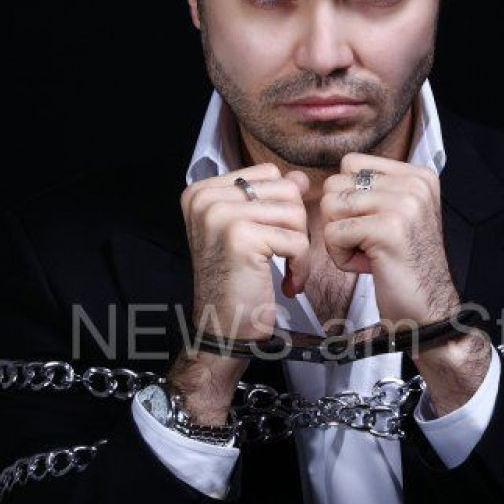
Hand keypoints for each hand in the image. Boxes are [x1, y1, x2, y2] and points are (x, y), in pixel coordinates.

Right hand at [179, 162, 310, 341]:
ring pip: (295, 212)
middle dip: (295, 226)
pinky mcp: (240, 238)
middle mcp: (206, 199)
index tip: (271, 237)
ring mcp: (220, 215)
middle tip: (283, 256)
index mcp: (202, 192)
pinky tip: (287, 285)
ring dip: (300, 247)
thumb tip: (300, 177)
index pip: (268, 173)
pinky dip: (300, 267)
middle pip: (285, 189)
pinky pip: (297, 241)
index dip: (282, 206)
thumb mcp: (249, 230)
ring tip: (285, 270)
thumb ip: (270, 198)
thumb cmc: (236, 282)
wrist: (223, 330)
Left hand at [313, 153, 459, 327]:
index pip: (351, 163)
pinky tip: (368, 266)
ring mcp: (404, 204)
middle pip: (336, 183)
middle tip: (367, 244)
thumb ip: (371, 190)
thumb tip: (325, 180)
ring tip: (367, 254)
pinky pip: (333, 233)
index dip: (347, 198)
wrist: (428, 309)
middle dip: (340, 219)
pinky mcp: (389, 229)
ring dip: (339, 238)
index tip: (371, 225)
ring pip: (331, 206)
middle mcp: (414, 183)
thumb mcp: (396, 214)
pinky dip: (341, 256)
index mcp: (417, 175)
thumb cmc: (403, 265)